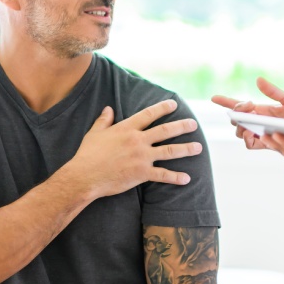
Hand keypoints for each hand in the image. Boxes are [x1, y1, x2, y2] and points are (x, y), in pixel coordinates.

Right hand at [60, 99, 202, 199]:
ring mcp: (141, 157)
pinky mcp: (142, 173)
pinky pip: (163, 175)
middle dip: (182, 126)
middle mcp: (137, 140)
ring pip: (169, 151)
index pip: (149, 114)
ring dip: (185, 149)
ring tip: (198, 148)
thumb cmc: (87, 154)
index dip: (162, 108)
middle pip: (165, 130)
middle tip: (194, 124)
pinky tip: (186, 178)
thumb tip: (109, 108)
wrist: (84, 176)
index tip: (174, 104)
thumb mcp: (94, 133)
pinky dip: (175, 177)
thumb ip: (104, 120)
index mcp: (127, 128)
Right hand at [211, 77, 283, 149]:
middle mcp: (259, 123)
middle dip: (236, 111)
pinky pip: (250, 144)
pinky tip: (254, 132)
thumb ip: (272, 91)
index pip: (240, 106)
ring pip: (240, 132)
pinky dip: (248, 138)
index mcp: (262, 110)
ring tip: (249, 119)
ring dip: (240, 125)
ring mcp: (261, 135)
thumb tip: (257, 79)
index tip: (214, 97)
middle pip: (236, 119)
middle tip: (247, 106)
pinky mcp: (266, 146)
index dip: (226, 102)